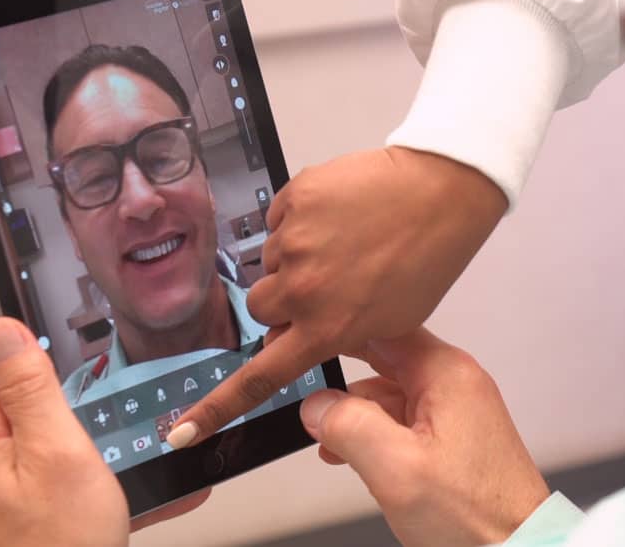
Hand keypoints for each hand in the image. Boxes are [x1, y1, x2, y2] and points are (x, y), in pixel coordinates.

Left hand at [0, 318, 209, 546]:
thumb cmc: (63, 546)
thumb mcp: (57, 451)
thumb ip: (30, 387)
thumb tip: (0, 328)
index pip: (11, 377)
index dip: (59, 387)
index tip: (89, 407)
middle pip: (35, 413)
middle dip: (83, 425)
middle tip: (109, 451)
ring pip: (55, 449)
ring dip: (97, 458)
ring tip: (123, 479)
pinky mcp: (20, 518)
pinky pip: (61, 483)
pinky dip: (95, 487)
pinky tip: (127, 496)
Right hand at [168, 146, 507, 446]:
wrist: (442, 194)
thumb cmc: (428, 258)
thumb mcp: (392, 322)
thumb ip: (340, 337)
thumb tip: (300, 338)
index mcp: (327, 328)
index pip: (258, 379)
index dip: (216, 408)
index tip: (182, 430)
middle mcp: (302, 289)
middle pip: (260, 308)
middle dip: (283, 301)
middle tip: (324, 284)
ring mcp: (295, 240)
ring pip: (271, 262)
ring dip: (296, 258)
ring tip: (344, 242)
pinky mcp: (294, 198)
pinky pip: (278, 219)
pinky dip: (301, 220)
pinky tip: (338, 216)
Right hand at [299, 329, 548, 546]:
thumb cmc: (476, 515)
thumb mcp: (397, 469)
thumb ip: (349, 426)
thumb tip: (315, 405)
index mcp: (446, 373)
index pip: (382, 326)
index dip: (337, 330)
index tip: (300, 338)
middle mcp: (454, 382)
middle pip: (383, 356)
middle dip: (340, 374)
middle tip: (300, 386)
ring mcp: (455, 408)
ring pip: (388, 390)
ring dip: (355, 411)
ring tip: (325, 438)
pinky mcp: (452, 435)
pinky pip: (402, 417)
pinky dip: (373, 430)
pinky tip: (351, 453)